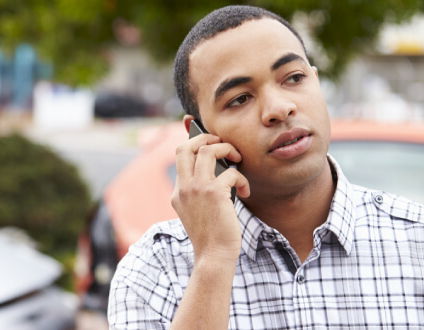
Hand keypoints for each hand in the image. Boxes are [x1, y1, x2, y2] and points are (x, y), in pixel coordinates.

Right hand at [171, 134, 249, 262]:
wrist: (213, 256)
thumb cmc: (211, 235)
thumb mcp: (197, 211)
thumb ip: (199, 191)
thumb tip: (219, 168)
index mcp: (178, 192)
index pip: (180, 155)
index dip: (193, 142)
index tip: (208, 141)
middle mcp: (184, 187)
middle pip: (186, 146)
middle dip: (206, 137)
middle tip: (222, 144)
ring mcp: (197, 189)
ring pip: (208, 150)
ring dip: (227, 149)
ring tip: (238, 160)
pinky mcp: (214, 193)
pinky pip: (231, 172)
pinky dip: (241, 179)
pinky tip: (245, 192)